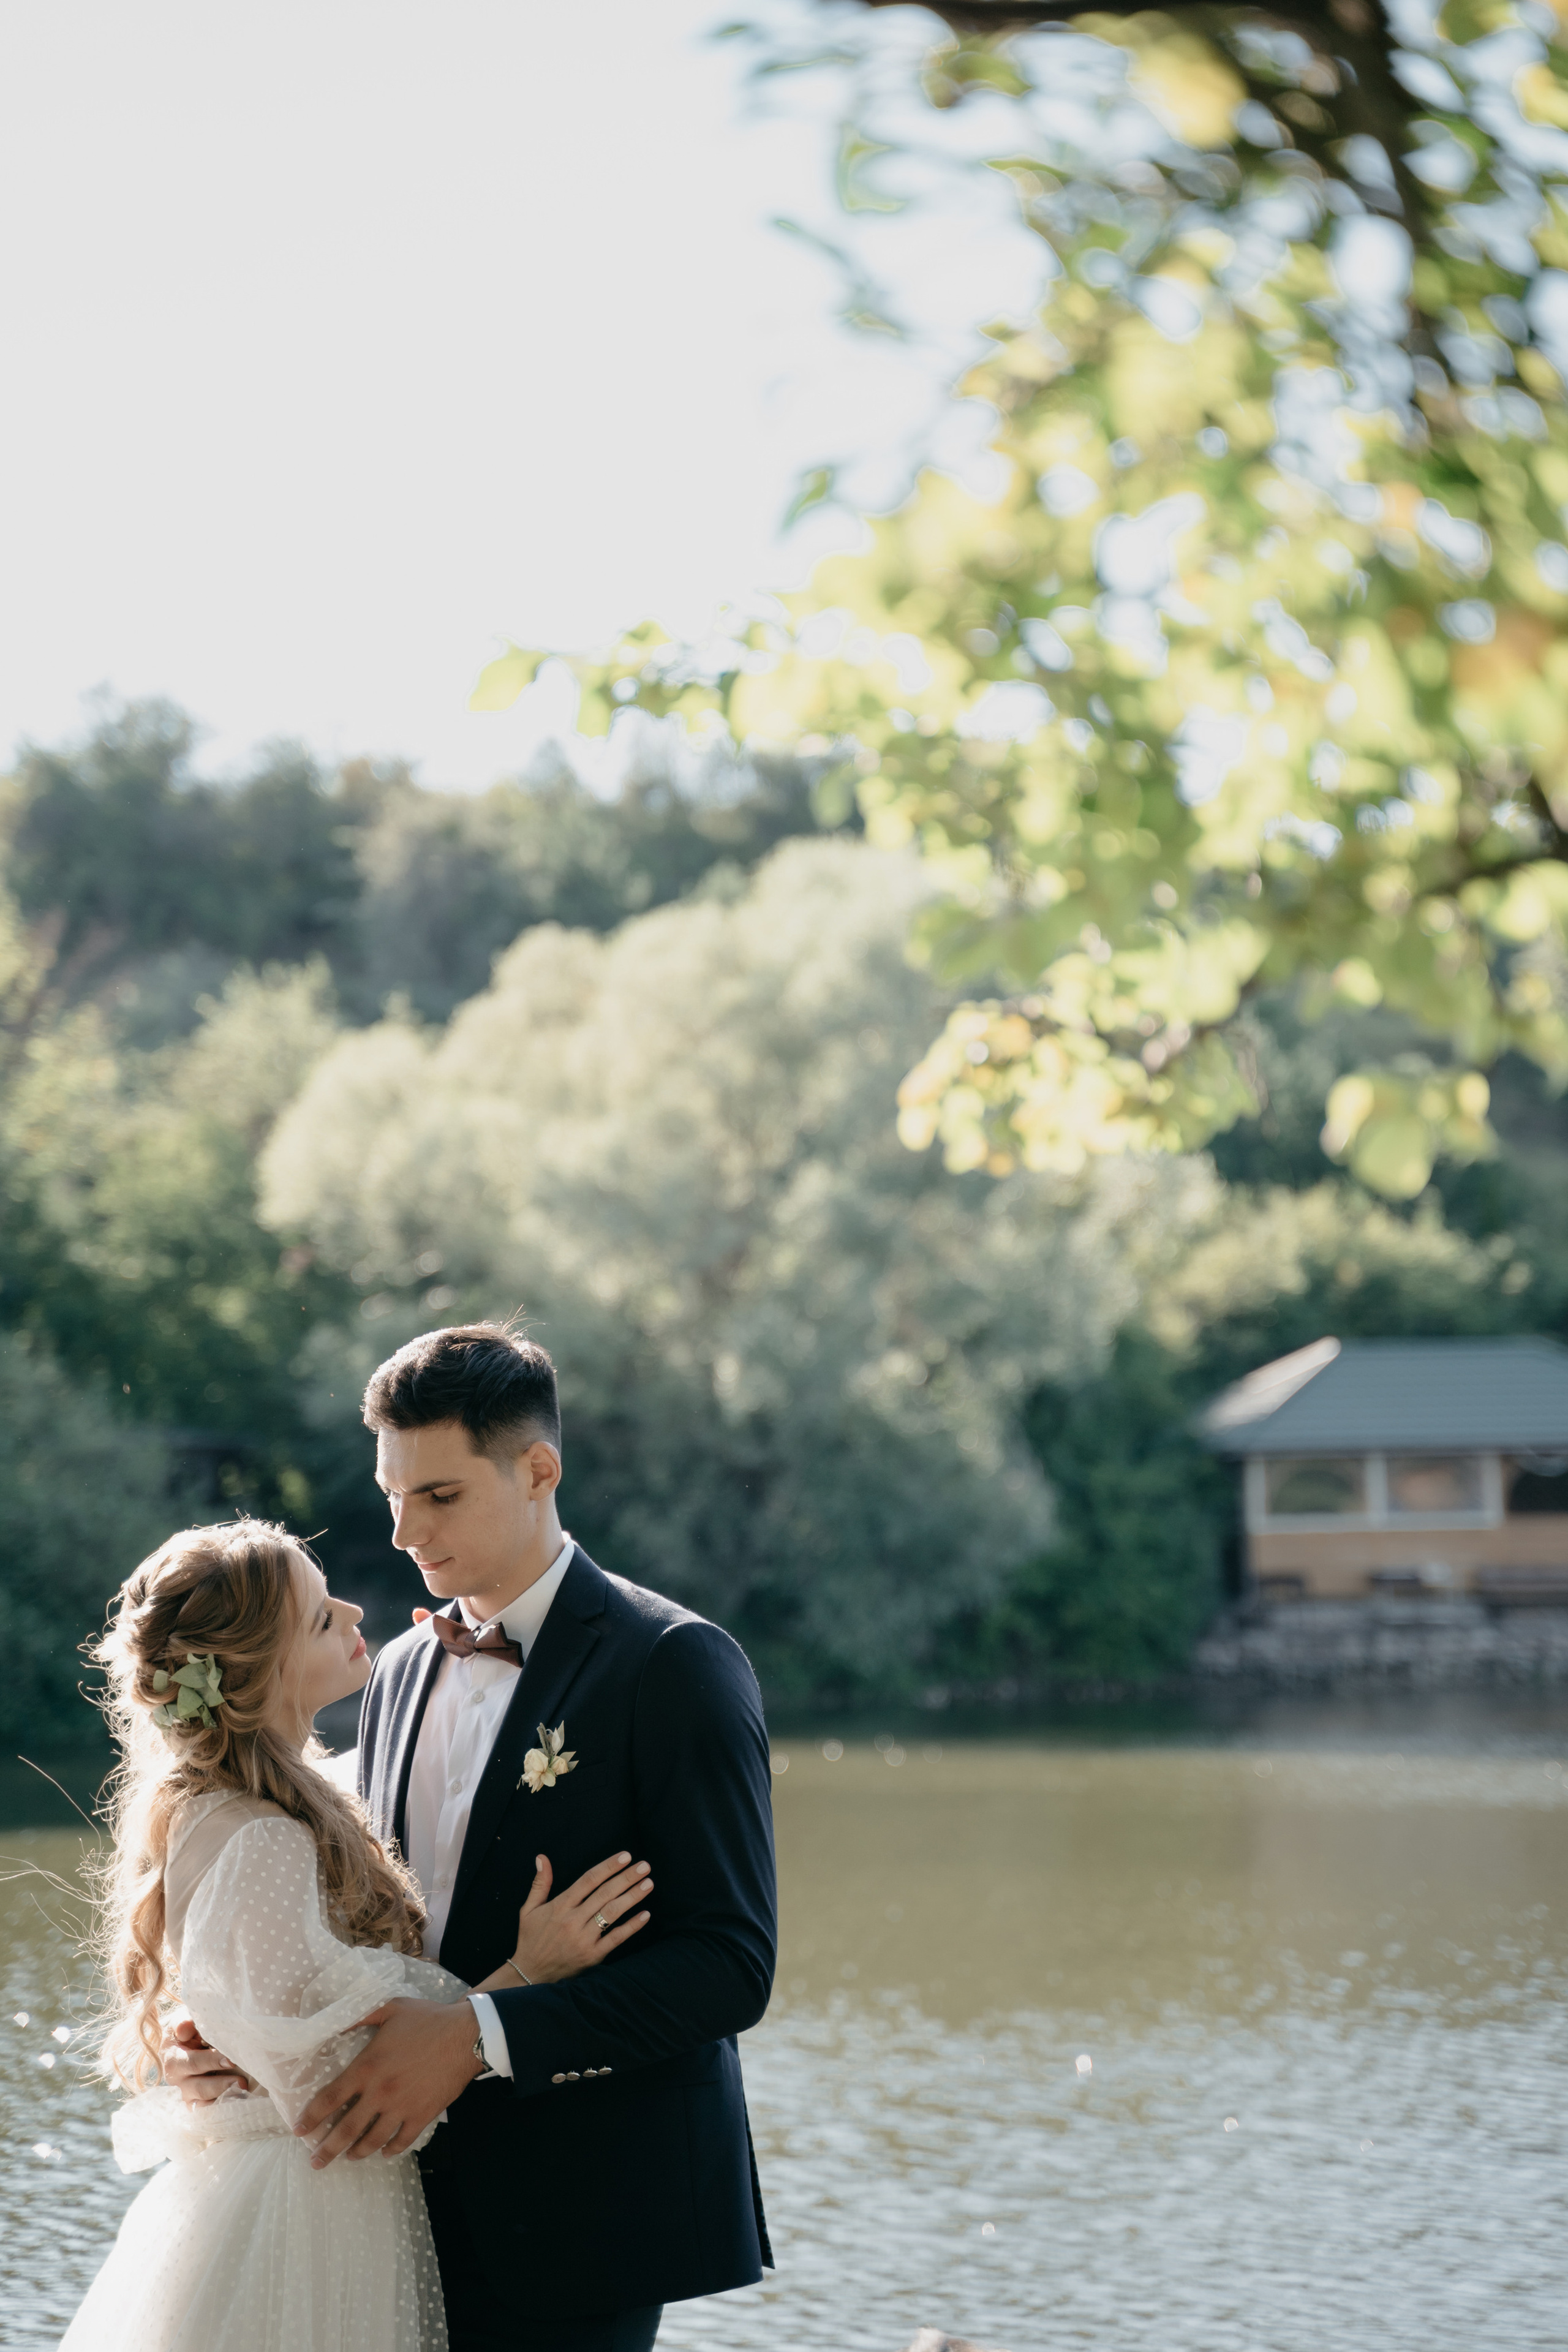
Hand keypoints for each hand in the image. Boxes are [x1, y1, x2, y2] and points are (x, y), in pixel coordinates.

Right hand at [161, 2011, 256, 2104]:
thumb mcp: (184, 2018)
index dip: (211, 2062)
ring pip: (201, 2104)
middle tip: (242, 2081)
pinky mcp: (195, 2103)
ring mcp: (186, 2093)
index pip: (192, 2063)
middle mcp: (178, 2079)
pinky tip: (235, 2104)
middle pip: (198, 2087)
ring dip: (222, 2099)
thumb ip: (184, 2021)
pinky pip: (204, 2113)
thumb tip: (184, 2030)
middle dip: (221, 2084)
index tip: (231, 2060)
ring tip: (241, 2093)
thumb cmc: (190, 2027)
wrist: (185, 2038)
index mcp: (173, 2058)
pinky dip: (219, 2110)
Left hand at [293, 1997, 482, 2166]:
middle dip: (327, 2149)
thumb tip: (334, 2024)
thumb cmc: (426, 2019)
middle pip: (346, 2129)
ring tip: (348, 2157)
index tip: (300, 2130)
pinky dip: (391, 2150)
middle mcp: (379, 2093)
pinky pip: (402, 2141)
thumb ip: (359, 2016)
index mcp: (367, 2067)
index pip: (330, 2099)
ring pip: (372, 2141)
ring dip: (356, 2152)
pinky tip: (384, 2152)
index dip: (311, 2117)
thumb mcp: (389, 2008)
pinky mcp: (421, 2115)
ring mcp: (401, 2108)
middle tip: (315, 2162)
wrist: (465, 2035)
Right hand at [511, 1850, 651, 1984]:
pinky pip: (615, 1939)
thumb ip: (540, 1883)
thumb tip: (542, 1857)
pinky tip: (645, 1915)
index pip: (588, 1880)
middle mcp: (573, 1920)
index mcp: (560, 1906)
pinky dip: (631, 1927)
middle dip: (626, 1878)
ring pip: (612, 1913)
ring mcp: (584, 1939)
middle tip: (645, 1866)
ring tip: (648, 1883)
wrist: (530, 1975)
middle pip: (605, 1893)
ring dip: (632, 1897)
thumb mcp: (529, 1910)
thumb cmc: (531, 1939)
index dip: (608, 1867)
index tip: (625, 1856)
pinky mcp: (592, 1956)